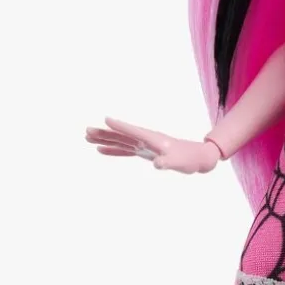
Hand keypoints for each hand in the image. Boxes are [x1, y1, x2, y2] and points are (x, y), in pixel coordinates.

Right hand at [85, 116, 220, 173]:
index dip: (120, 126)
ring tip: (87, 137)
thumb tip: (157, 164)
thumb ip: (167, 162)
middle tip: (86, 131)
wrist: (197, 158)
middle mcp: (146, 140)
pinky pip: (125, 150)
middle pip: (122, 135)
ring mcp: (144, 145)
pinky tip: (101, 150)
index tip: (106, 119)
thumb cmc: (189, 159)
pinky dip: (113, 150)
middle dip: (105, 133)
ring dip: (105, 139)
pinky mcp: (144, 151)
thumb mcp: (179, 162)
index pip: (133, 131)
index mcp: (153, 139)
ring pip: (120, 141)